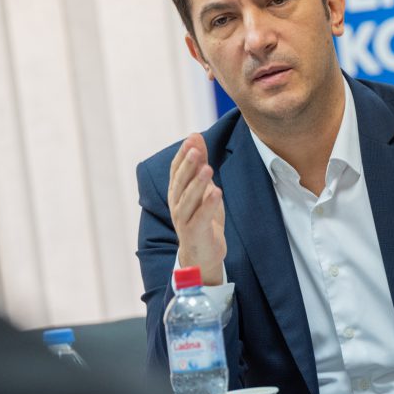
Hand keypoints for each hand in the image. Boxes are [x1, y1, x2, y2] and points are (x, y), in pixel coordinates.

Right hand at [168, 133, 225, 284]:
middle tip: (195, 149)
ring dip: (197, 183)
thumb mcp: (203, 189)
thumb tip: (197, 139)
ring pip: (188, 199)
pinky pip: (201, 217)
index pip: (176, 170)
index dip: (183, 154)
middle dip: (188, 165)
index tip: (193, 138)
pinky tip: (217, 192)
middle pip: (180, 182)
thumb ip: (200, 166)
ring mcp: (183, 219)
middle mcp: (176, 204)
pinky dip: (208, 204)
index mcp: (177, 193)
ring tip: (207, 168)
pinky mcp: (194, 232)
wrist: (202, 255)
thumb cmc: (202, 219)